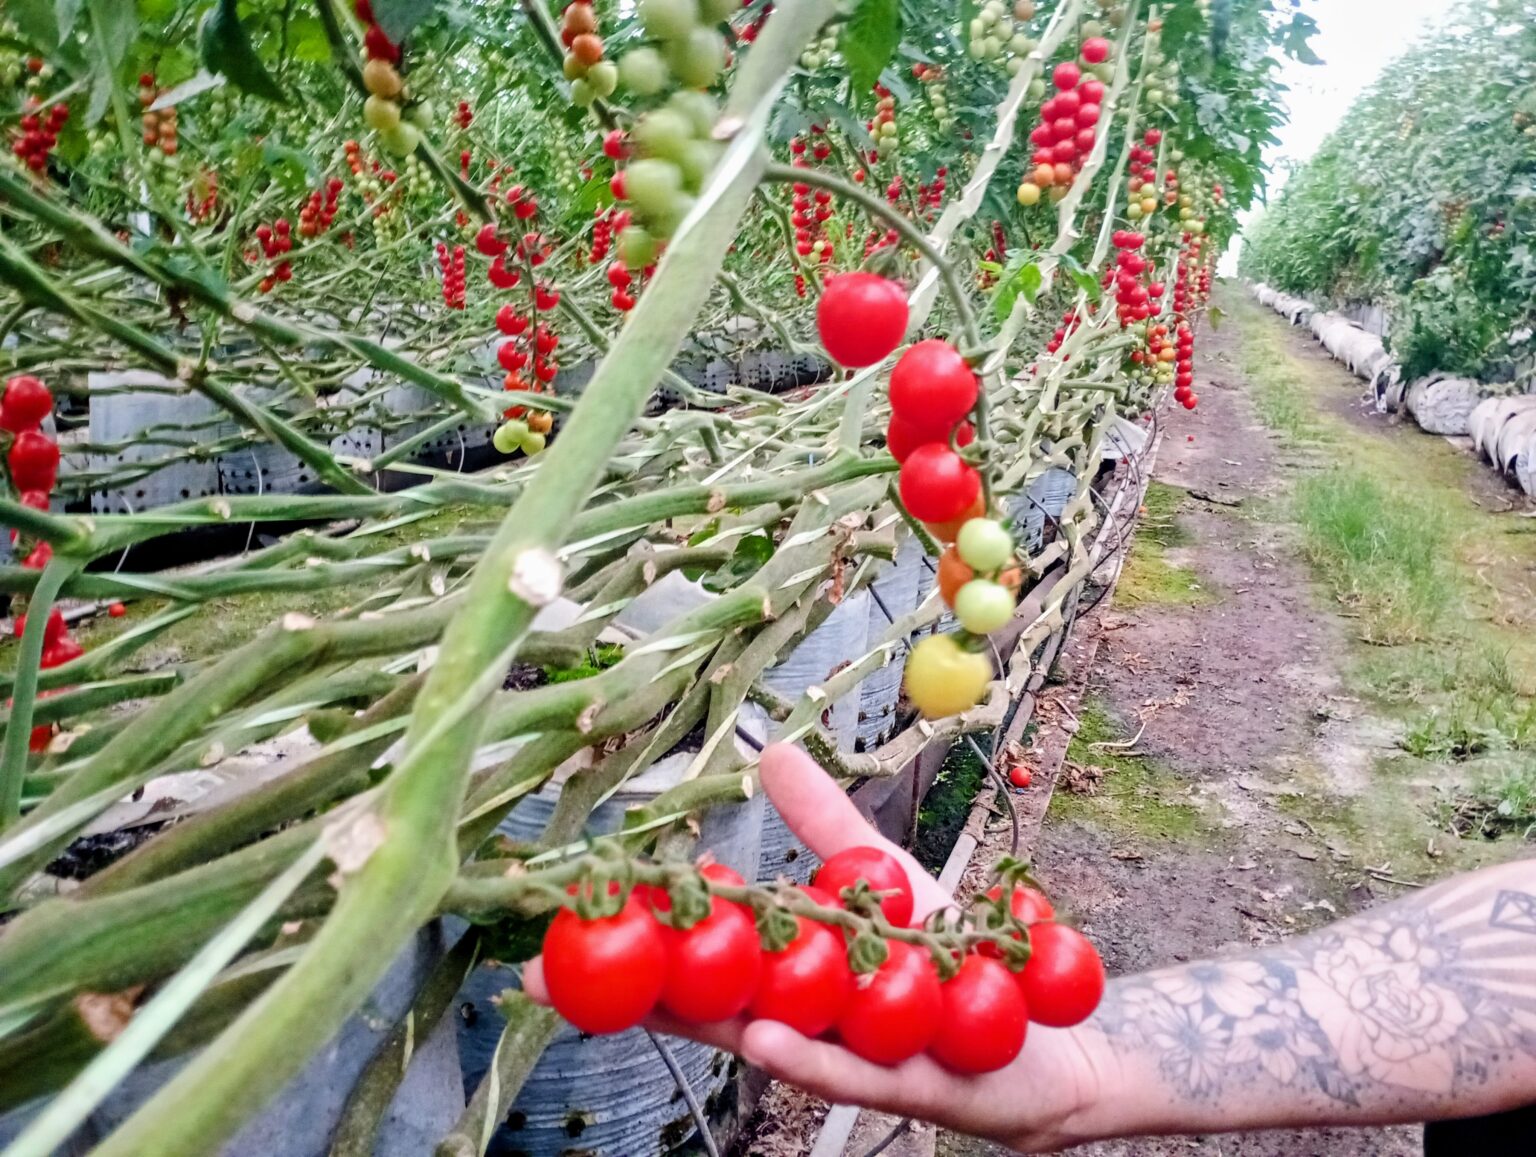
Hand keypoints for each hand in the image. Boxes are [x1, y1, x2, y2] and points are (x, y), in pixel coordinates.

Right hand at [523, 742, 1114, 1153]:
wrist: (1048, 1033)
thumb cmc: (955, 956)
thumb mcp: (883, 874)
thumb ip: (824, 825)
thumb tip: (767, 749)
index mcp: (788, 973)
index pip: (696, 953)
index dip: (633, 934)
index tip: (565, 915)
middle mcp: (802, 1021)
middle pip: (706, 1002)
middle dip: (634, 986)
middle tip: (548, 972)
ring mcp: (846, 1058)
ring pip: (765, 1042)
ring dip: (706, 1021)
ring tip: (647, 998)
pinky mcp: (901, 1086)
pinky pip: (846, 1075)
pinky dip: (806, 1060)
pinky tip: (764, 1039)